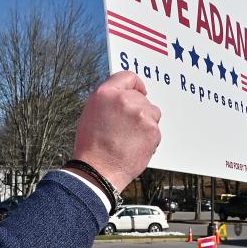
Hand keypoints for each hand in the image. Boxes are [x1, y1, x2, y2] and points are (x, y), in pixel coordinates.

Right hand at [71, 72, 160, 192]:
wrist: (98, 170)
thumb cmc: (91, 146)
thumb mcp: (91, 113)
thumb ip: (109, 100)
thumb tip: (124, 97)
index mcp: (105, 93)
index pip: (128, 77)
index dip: (136, 85)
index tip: (140, 91)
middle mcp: (124, 100)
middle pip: (141, 97)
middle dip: (138, 109)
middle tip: (126, 127)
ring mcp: (141, 114)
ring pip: (152, 112)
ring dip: (145, 122)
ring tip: (129, 138)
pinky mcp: (152, 130)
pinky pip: (155, 129)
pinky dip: (148, 137)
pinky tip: (134, 146)